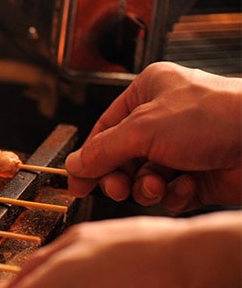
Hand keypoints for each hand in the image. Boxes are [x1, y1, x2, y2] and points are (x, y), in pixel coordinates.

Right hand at [66, 62, 241, 212]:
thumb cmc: (214, 118)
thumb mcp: (142, 129)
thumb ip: (101, 151)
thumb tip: (73, 166)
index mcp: (149, 93)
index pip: (104, 130)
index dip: (89, 158)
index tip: (77, 183)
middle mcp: (164, 120)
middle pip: (121, 158)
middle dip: (120, 177)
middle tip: (118, 188)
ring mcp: (182, 149)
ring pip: (142, 179)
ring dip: (147, 187)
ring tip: (158, 184)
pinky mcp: (198, 176)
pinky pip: (169, 193)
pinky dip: (173, 194)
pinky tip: (187, 186)